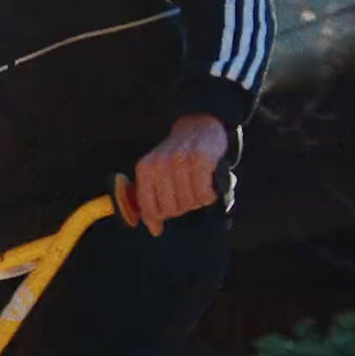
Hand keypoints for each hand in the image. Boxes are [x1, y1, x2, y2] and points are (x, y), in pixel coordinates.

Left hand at [133, 113, 227, 237]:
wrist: (199, 125)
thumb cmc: (178, 156)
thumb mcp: (157, 174)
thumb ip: (152, 201)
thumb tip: (154, 230)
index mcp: (146, 168)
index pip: (148, 207)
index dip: (159, 216)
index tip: (168, 213)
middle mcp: (160, 164)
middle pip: (170, 208)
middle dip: (182, 207)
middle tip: (188, 194)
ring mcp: (180, 161)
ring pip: (188, 202)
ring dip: (197, 200)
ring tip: (199, 187)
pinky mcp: (200, 160)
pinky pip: (203, 194)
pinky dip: (209, 195)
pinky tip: (209, 186)